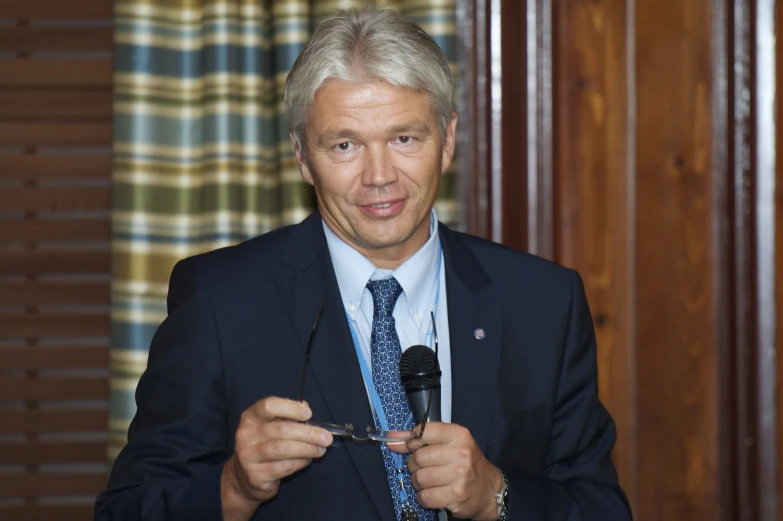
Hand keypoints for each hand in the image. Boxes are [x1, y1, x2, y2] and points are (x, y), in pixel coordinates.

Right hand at [220, 397, 333, 520]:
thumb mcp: (270, 427)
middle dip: (308, 433)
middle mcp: (245, 435)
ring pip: (283, 449)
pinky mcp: (256, 475)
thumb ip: (287, 416)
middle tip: (327, 437)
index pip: (268, 406)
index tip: (308, 414)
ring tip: (321, 449)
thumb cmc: (263, 446)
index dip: (290, 408)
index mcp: (250, 418)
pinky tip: (308, 460)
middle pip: (281, 430)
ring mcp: (248, 456)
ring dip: (307, 449)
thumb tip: (306, 408)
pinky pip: (284, 466)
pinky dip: (301, 462)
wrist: (244, 479)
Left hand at [388, 422, 502, 520]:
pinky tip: (435, 493)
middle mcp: (461, 452)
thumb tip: (393, 439)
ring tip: (431, 482)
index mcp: (459, 434)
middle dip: (415, 466)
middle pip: (418, 458)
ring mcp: (460, 474)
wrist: (489, 490)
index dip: (413, 442)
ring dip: (420, 483)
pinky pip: (425, 496)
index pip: (423, 431)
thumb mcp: (449, 444)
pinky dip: (425, 497)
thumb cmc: (467, 464)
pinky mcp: (456, 494)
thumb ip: (421, 439)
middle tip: (426, 469)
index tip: (414, 448)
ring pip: (419, 478)